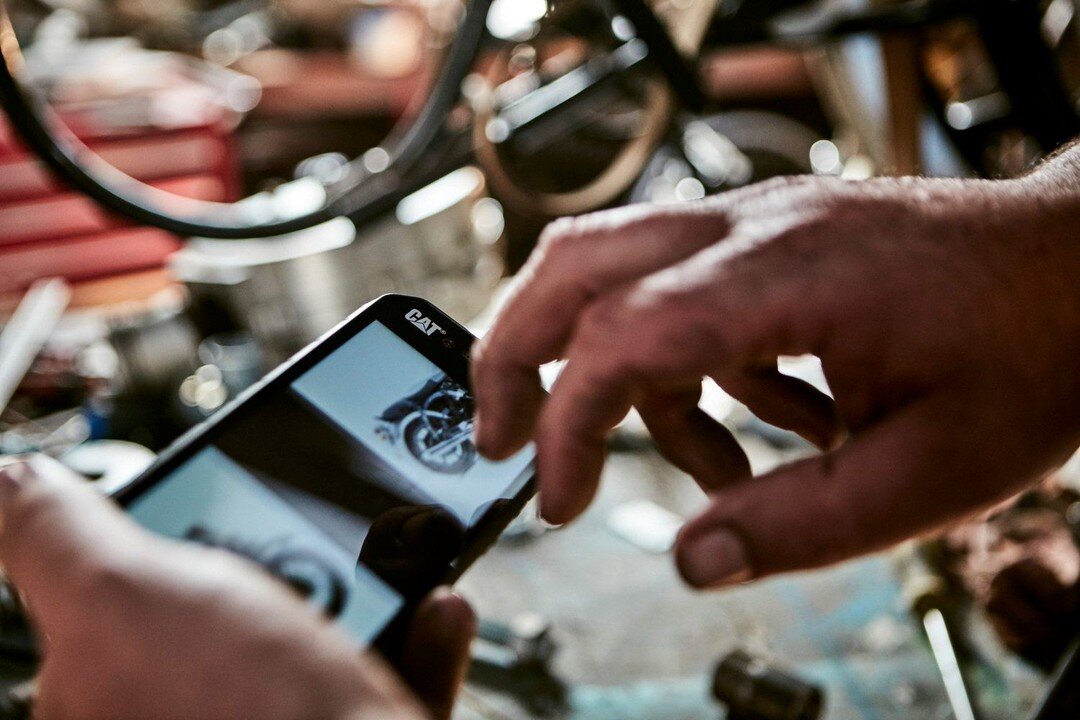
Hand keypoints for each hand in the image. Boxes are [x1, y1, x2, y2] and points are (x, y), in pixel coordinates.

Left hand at [0, 456, 473, 719]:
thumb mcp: (127, 599)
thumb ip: (61, 541)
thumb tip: (16, 488)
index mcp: (99, 705)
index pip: (105, 609)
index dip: (147, 547)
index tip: (197, 512)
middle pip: (216, 620)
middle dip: (264, 564)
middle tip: (290, 535)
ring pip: (304, 647)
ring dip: (351, 593)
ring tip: (374, 559)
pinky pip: (377, 678)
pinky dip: (409, 637)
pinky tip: (429, 609)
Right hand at [472, 172, 1079, 587]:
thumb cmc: (1032, 346)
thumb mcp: (927, 474)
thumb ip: (798, 525)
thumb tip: (695, 562)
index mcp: (785, 274)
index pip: (619, 335)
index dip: (567, 424)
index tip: (557, 497)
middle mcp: (752, 227)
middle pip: (574, 261)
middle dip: (513, 351)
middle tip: (502, 434)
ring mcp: (757, 222)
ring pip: (613, 265)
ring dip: (611, 369)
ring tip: (700, 465)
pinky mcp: (770, 239)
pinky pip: (682, 293)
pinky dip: (688, 367)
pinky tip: (766, 427)